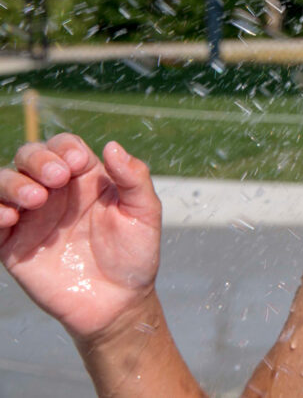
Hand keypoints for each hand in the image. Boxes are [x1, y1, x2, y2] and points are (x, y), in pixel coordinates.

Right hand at [0, 133, 161, 340]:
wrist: (117, 302)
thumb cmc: (134, 254)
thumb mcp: (144, 213)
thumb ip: (134, 178)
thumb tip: (112, 145)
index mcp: (85, 178)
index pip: (64, 147)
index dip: (65, 147)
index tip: (77, 163)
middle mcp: (55, 192)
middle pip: (30, 157)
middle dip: (38, 159)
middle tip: (56, 179)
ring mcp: (32, 217)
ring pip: (5, 182)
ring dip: (13, 183)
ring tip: (35, 198)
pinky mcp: (13, 244)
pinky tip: (10, 216)